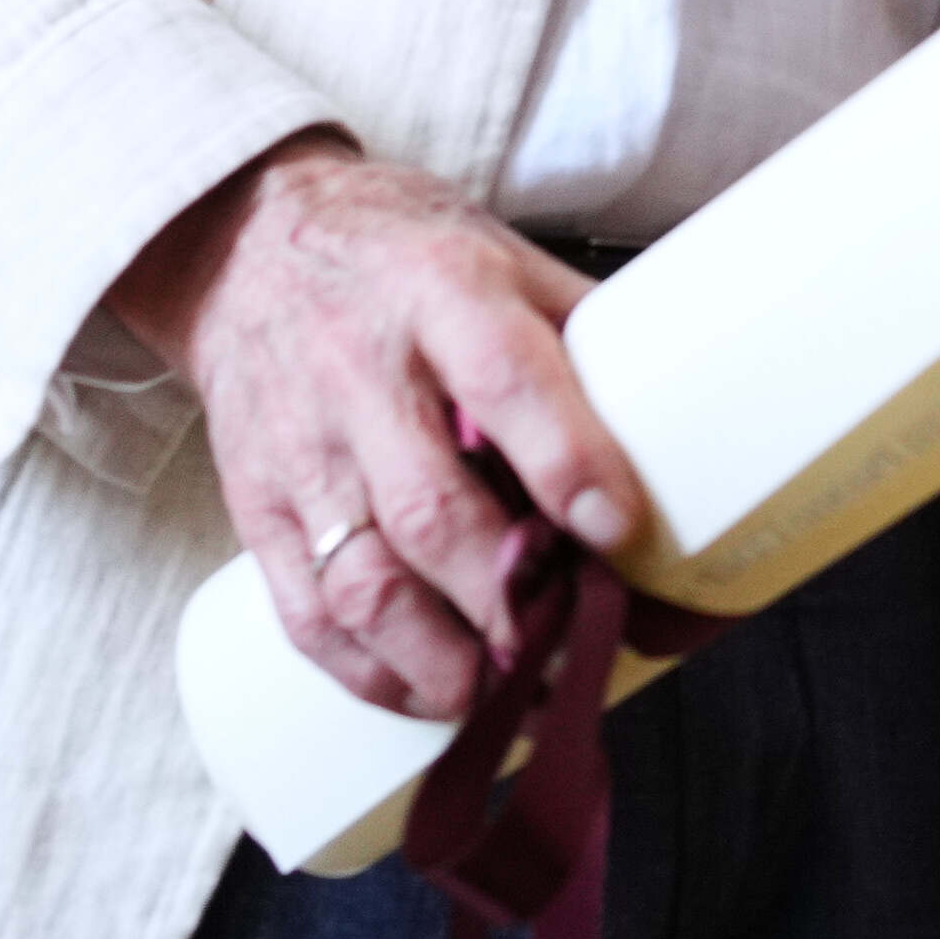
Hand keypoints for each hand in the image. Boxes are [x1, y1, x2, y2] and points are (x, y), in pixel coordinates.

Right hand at [109, 136, 654, 718]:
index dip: (566, 459)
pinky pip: (304, 611)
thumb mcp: (504, 257)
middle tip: (574, 654)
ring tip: (506, 695)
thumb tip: (691, 421)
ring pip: (362, 580)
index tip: (618, 529)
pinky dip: (368, 673)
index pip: (506, 379)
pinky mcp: (256, 505)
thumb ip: (583, 337)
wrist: (248, 242)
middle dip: (509, 602)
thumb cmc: (402, 252)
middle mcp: (364, 374)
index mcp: (442, 294)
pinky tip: (428, 696)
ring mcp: (302, 449)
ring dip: (439, 660)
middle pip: (432, 508)